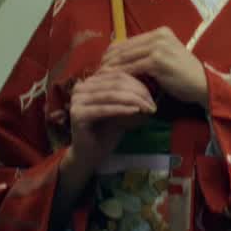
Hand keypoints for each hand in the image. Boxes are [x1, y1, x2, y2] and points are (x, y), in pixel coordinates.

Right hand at [68, 60, 155, 175]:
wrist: (89, 155)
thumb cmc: (106, 132)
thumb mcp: (121, 110)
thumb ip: (130, 96)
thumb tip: (151, 87)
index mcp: (90, 82)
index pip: (117, 76)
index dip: (137, 84)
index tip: (153, 96)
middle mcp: (80, 87)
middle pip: (115, 84)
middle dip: (138, 93)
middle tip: (153, 104)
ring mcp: (77, 100)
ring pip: (111, 95)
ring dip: (133, 101)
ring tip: (148, 108)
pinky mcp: (77, 114)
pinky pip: (104, 109)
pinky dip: (121, 109)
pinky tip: (136, 111)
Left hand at [104, 28, 208, 106]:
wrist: (203, 86)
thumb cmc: (184, 76)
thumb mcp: (166, 58)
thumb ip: (148, 54)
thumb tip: (123, 57)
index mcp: (161, 32)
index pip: (129, 40)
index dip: (113, 52)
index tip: (102, 63)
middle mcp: (159, 35)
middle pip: (125, 47)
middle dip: (108, 60)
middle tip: (95, 71)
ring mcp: (159, 47)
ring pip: (126, 57)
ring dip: (110, 68)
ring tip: (99, 77)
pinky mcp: (157, 61)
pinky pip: (132, 68)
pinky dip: (119, 75)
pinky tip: (110, 82)